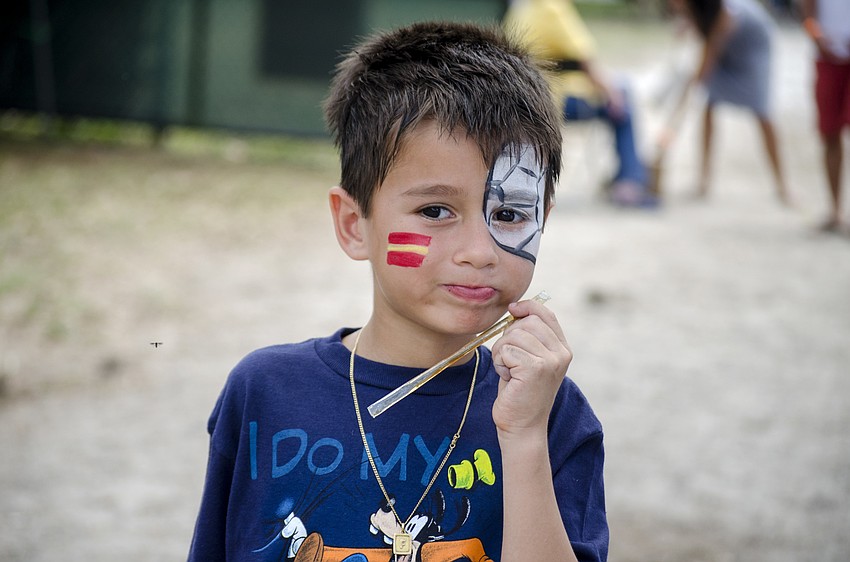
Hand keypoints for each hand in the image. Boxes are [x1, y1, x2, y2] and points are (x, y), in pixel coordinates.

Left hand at [490, 298, 571, 435]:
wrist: (522, 427)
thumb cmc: (519, 392)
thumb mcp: (529, 359)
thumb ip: (528, 336)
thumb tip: (515, 307)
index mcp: (562, 349)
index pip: (546, 314)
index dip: (528, 306)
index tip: (512, 308)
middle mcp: (561, 353)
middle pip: (527, 322)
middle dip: (508, 336)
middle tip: (508, 359)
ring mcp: (550, 361)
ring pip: (514, 335)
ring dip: (501, 351)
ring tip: (508, 370)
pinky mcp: (535, 368)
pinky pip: (506, 350)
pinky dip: (499, 362)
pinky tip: (507, 377)